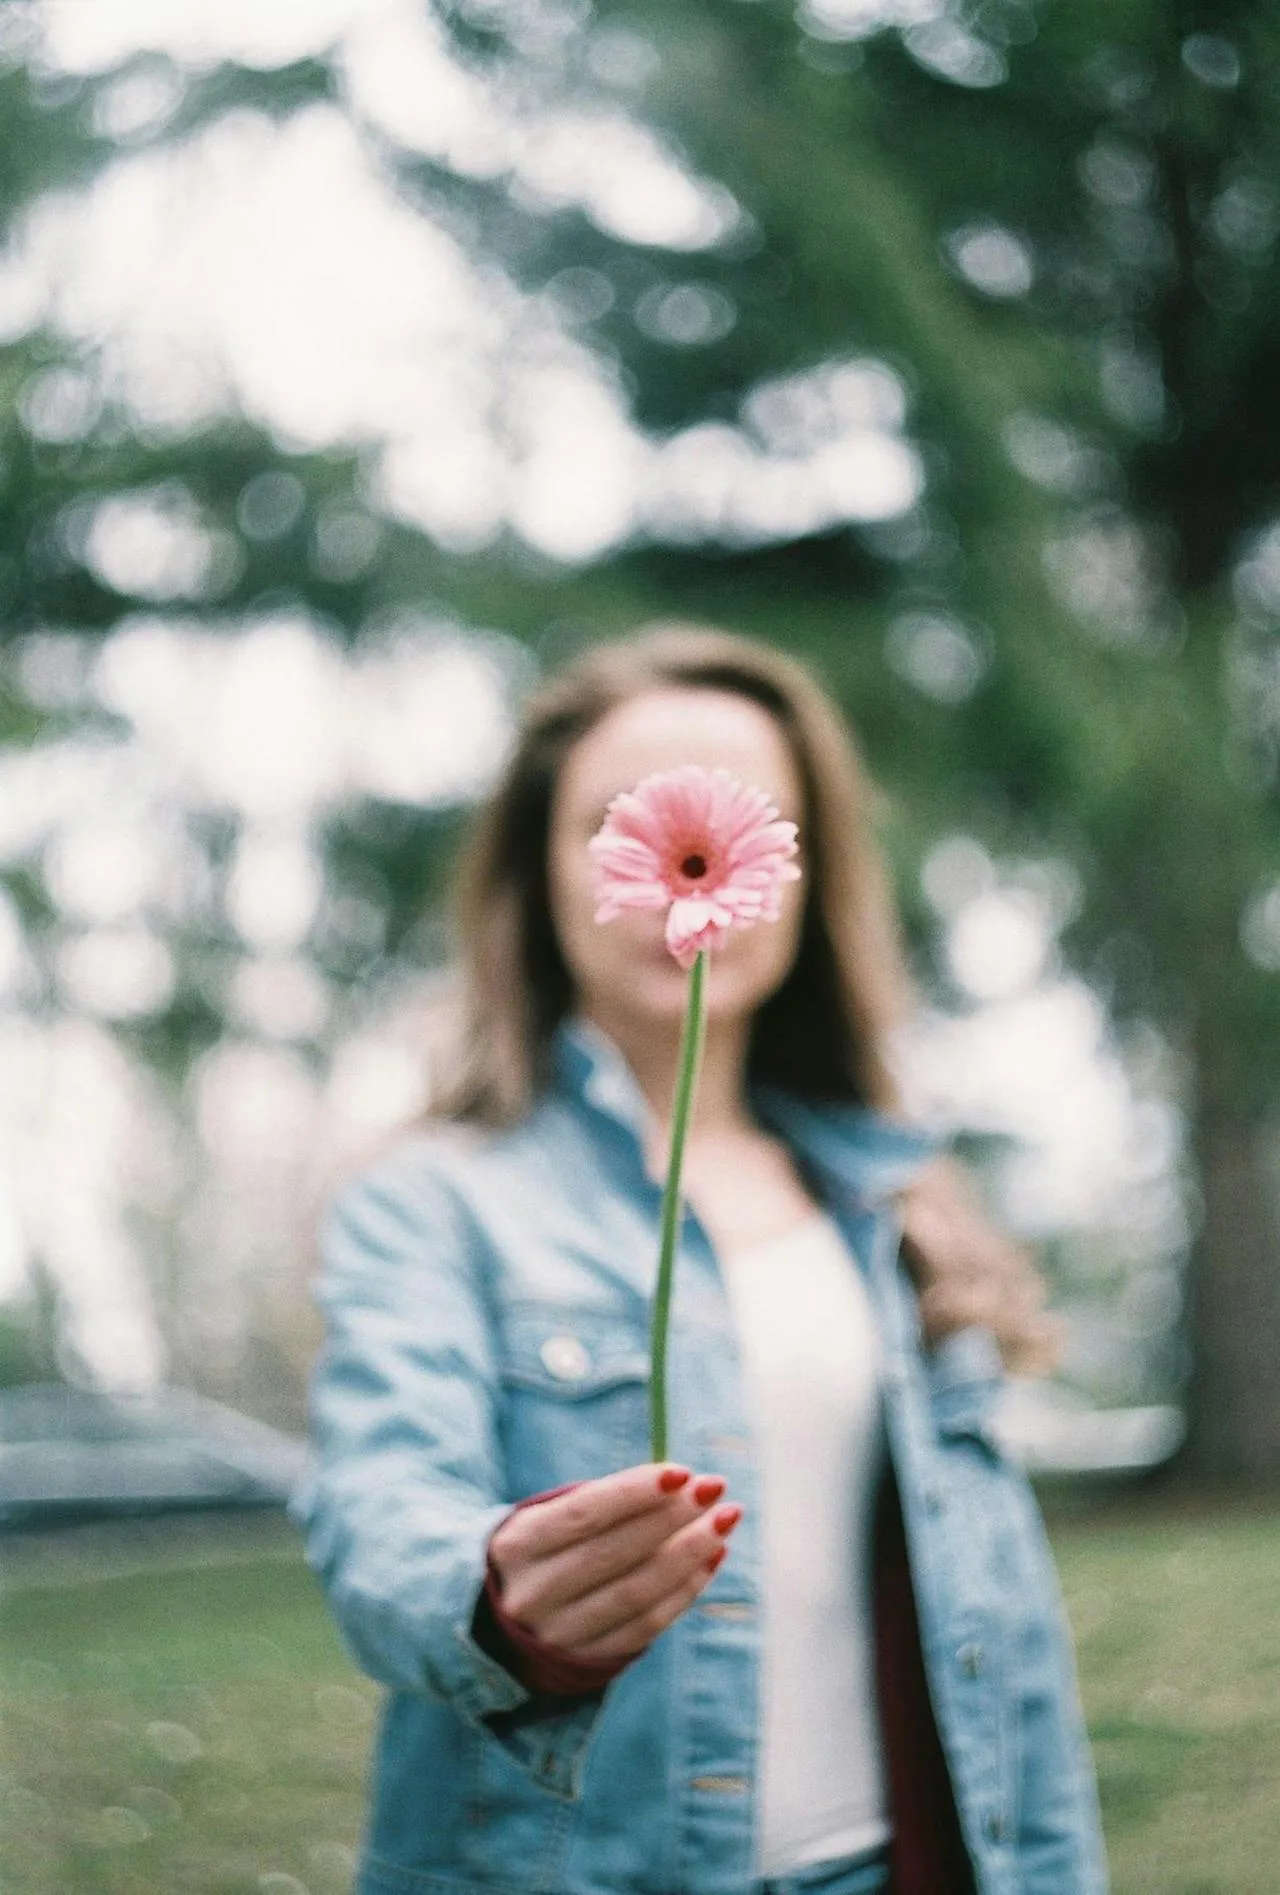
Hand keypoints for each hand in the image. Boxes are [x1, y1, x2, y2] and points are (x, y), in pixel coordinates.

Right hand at [487, 1464, 740, 1662]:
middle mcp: (533, 1594)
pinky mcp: (587, 1662)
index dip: (634, 1492)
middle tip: (714, 1487)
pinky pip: (647, 1626)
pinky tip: (712, 1558)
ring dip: (689, 1553)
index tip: (682, 1471)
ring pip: (636, 1592)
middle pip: (614, 1553)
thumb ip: (602, 1502)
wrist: (497, 1623)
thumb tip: (680, 1484)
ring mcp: (559, 1635)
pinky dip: (685, 1590)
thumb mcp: (546, 1518)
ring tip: (723, 1521)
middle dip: (671, 1517)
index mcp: (517, 1546)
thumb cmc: (541, 1549)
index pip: (583, 1515)